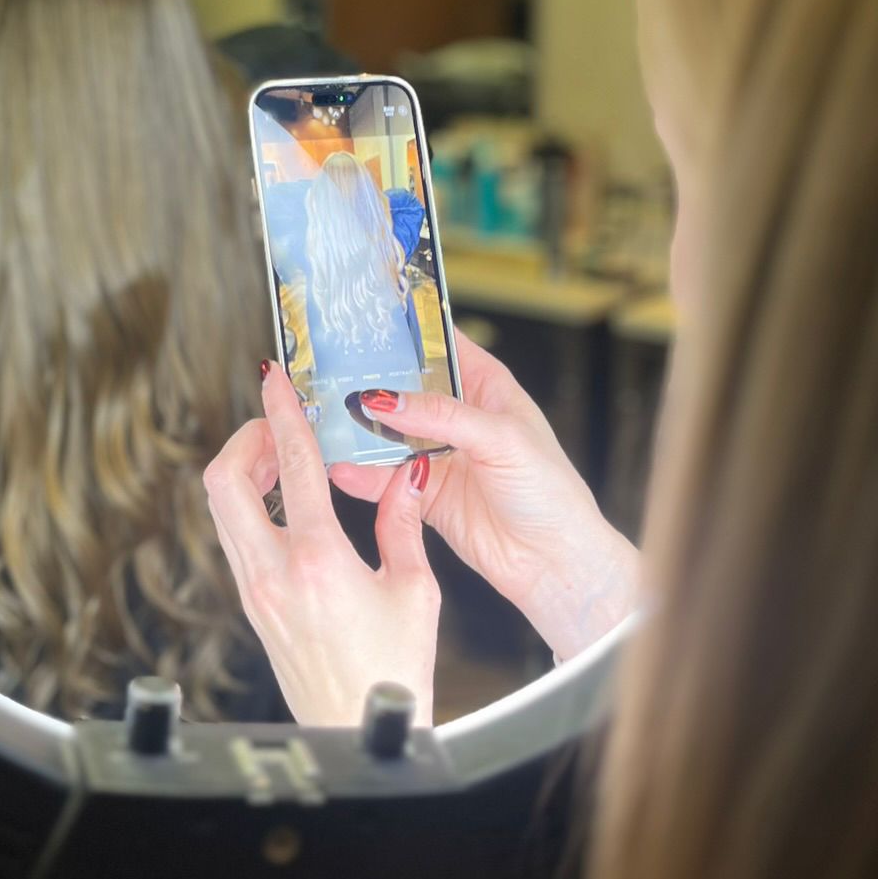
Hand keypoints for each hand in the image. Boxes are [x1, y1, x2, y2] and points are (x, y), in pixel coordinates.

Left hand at [204, 362, 440, 726]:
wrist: (358, 731)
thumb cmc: (394, 670)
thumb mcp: (416, 590)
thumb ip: (404, 523)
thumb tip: (407, 472)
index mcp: (319, 561)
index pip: (292, 467)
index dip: (283, 414)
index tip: (276, 380)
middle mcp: (274, 572)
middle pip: (225, 481)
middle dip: (246, 439)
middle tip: (278, 424)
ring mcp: (254, 591)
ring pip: (222, 508)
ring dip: (245, 470)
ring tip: (283, 457)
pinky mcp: (252, 605)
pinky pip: (234, 536)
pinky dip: (249, 503)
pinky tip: (283, 500)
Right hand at [335, 328, 640, 661]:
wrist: (553, 562)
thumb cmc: (550, 491)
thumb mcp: (501, 438)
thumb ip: (441, 415)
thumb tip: (385, 399)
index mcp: (484, 384)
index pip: (438, 343)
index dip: (404, 328)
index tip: (362, 317)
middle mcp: (457, 415)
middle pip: (403, 386)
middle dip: (368, 380)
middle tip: (325, 371)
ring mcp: (437, 454)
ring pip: (387, 432)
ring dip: (359, 430)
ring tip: (323, 421)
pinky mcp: (423, 492)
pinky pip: (384, 478)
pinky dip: (362, 474)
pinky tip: (342, 468)